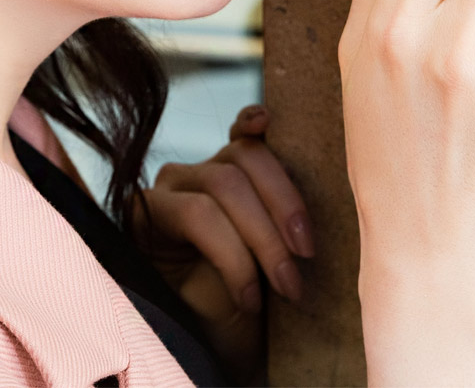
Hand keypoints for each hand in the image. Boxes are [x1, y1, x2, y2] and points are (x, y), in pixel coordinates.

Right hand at [130, 103, 315, 384]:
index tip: (272, 122)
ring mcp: (170, 190)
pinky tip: (247, 295)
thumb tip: (329, 177)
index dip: (256, 121)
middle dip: (284, 202)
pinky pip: (196, 214)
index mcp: (234, 173)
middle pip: (245, 156)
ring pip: (224, 183)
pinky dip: (232, 255)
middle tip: (308, 253)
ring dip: (263, 237)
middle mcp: (199, 173)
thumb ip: (287, 212)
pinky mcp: (145, 215)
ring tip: (287, 286)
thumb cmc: (255, 305)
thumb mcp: (283, 254)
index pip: (246, 133)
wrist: (220, 354)